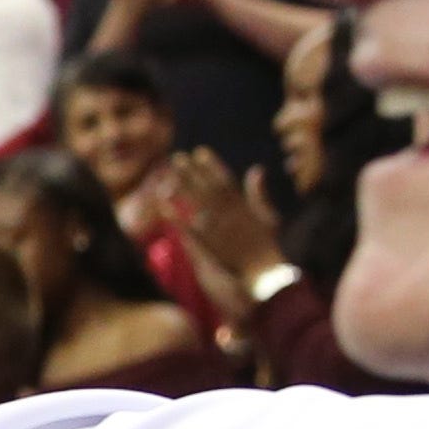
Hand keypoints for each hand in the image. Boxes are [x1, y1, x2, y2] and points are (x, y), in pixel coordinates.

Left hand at [167, 147, 289, 290]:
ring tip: (168, 177)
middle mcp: (230, 216)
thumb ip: (258, 193)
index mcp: (243, 208)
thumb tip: (256, 169)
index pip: (225, 181)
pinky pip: (189, 229)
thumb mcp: (267, 216)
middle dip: (192, 172)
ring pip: (197, 205)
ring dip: (183, 188)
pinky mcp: (209, 247)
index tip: (199, 151)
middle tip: (177, 157)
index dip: (211, 166)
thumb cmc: (267, 248)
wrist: (264, 277)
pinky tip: (162, 207)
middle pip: (207, 189)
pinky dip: (176, 217)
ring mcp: (220, 231)